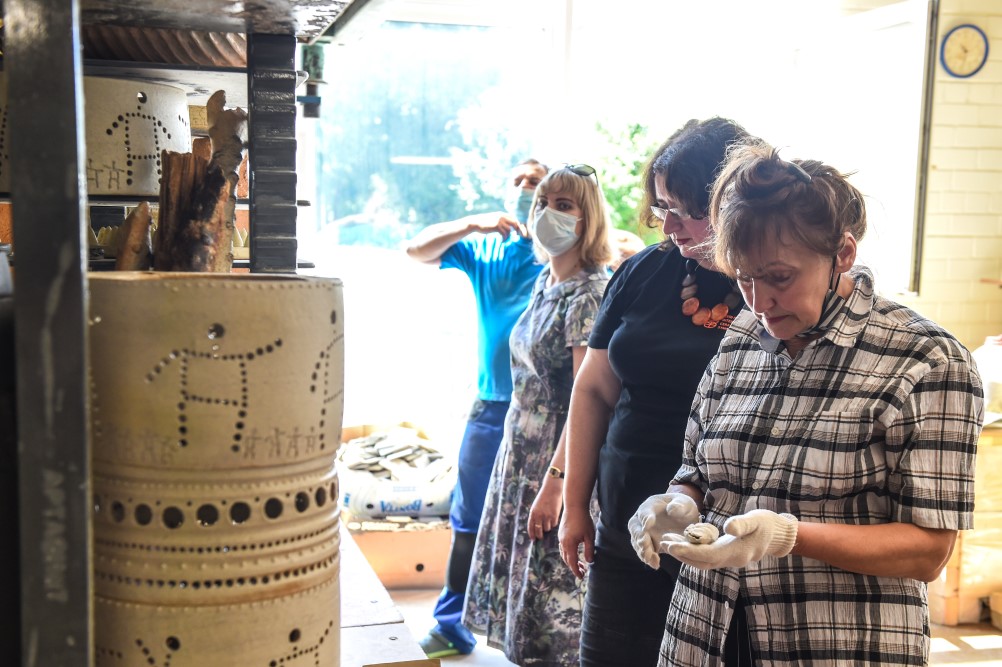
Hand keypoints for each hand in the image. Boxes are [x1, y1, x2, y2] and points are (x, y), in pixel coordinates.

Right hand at [469, 213, 527, 238]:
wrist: (476, 223)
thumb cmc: (484, 222)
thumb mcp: (494, 219)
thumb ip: (501, 220)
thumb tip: (508, 227)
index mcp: (502, 214)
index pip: (514, 218)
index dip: (518, 225)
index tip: (519, 231)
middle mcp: (502, 216)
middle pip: (515, 223)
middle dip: (518, 230)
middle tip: (518, 236)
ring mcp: (499, 221)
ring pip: (510, 230)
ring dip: (508, 236)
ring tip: (504, 239)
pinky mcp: (497, 226)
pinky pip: (505, 234)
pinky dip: (504, 239)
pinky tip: (502, 241)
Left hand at [527, 480, 561, 540]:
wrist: (552, 489)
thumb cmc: (544, 497)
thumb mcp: (536, 506)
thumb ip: (535, 515)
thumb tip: (536, 528)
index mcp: (533, 513)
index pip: (530, 527)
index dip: (531, 534)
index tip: (533, 539)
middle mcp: (539, 515)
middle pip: (538, 531)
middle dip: (540, 535)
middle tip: (541, 537)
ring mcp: (547, 516)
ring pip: (547, 528)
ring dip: (548, 527)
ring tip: (549, 520)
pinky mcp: (554, 516)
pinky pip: (554, 524)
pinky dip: (554, 522)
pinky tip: (554, 516)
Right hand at [558, 505, 594, 578]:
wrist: (574, 506)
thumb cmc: (583, 520)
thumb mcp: (589, 536)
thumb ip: (589, 550)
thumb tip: (589, 562)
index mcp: (569, 545)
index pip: (572, 563)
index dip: (576, 571)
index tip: (581, 577)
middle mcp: (563, 543)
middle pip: (567, 560)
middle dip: (574, 567)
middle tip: (583, 571)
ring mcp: (560, 538)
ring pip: (563, 554)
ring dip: (571, 560)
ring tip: (580, 564)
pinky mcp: (561, 534)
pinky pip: (562, 547)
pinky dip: (568, 553)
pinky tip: (574, 552)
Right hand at [628, 492, 700, 568]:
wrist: (685, 519)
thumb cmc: (684, 508)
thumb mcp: (685, 504)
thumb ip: (680, 505)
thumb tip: (671, 509)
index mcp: (651, 505)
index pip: (644, 511)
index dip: (645, 518)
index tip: (648, 526)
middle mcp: (643, 518)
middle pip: (634, 526)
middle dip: (639, 536)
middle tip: (645, 544)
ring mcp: (644, 532)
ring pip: (637, 541)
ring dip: (642, 550)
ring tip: (650, 558)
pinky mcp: (649, 544)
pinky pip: (644, 552)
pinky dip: (648, 558)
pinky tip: (656, 564)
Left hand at [663, 509, 797, 569]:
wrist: (778, 535)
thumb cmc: (768, 525)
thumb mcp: (757, 520)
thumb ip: (742, 524)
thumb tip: (728, 528)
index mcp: (736, 552)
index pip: (707, 555)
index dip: (688, 551)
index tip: (672, 544)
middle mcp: (730, 559)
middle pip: (701, 562)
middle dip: (681, 554)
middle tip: (663, 543)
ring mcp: (728, 558)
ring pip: (702, 560)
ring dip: (684, 553)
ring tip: (667, 541)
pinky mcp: (727, 554)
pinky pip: (706, 556)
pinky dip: (693, 550)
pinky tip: (682, 540)